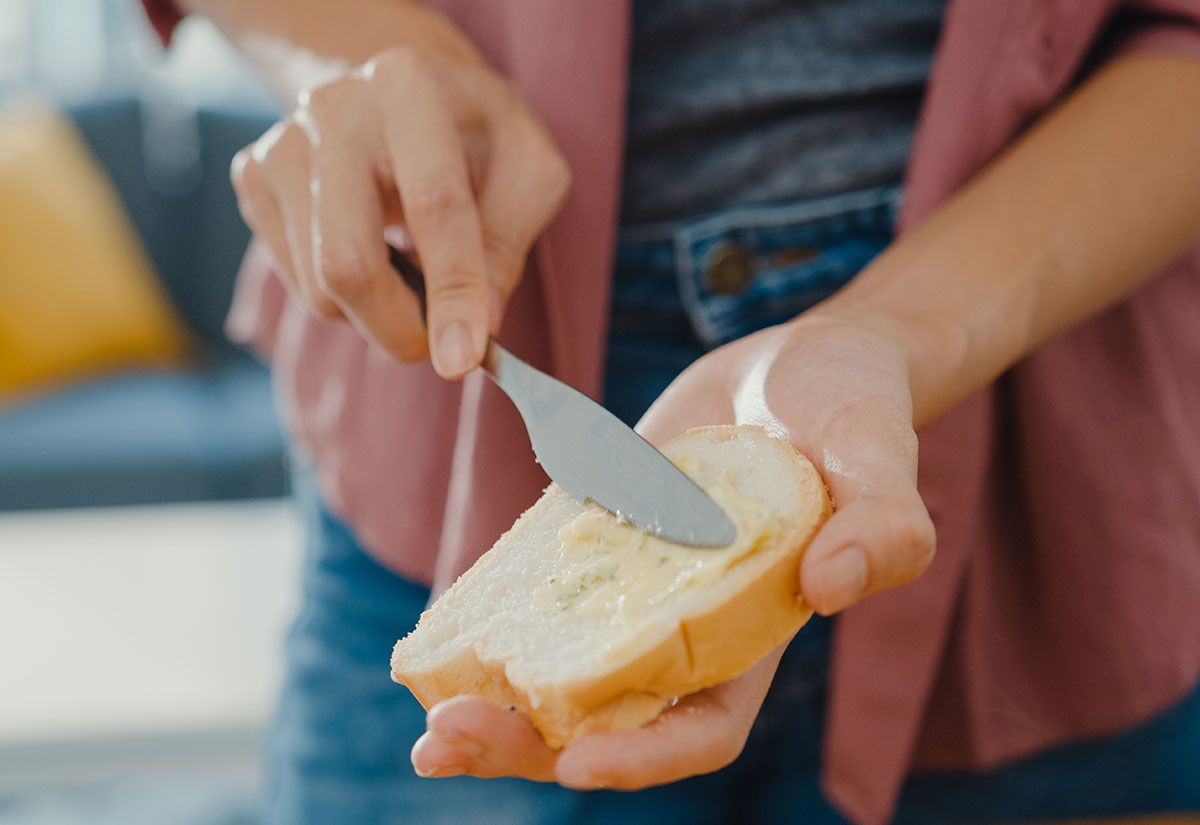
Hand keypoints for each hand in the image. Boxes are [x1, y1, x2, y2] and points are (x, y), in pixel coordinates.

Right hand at [230, 38, 569, 376]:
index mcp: (411, 88)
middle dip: (399, 328)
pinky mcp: (254, 178)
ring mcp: (282, 142)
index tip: (461, 360)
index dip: (453, 290)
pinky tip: (374, 251)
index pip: (434, 205)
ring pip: (319, 288)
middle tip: (442, 343)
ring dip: (378, 313)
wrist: (404, 87)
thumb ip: (508, 246)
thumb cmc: (478, 136)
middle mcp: (334, 108)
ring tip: (413, 271)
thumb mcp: (530, 171)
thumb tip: (473, 330)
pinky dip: (345, 296)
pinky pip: (296, 282)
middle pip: (348, 263)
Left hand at [411, 315, 935, 786]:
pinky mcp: (597, 538)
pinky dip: (490, 622)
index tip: (575, 762)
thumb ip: (883, 524)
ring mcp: (634, 585)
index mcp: (755, 631)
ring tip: (424, 714)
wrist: (792, 362)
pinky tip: (437, 630)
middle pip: (604, 717)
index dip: (643, 757)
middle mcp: (685, 625)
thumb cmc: (853, 410)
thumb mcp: (879, 455)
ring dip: (491, 700)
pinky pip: (536, 596)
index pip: (702, 727)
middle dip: (528, 742)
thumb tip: (831, 585)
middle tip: (445, 741)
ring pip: (556, 670)